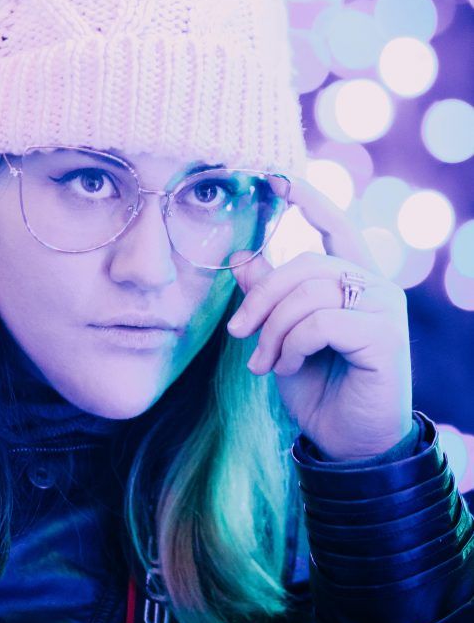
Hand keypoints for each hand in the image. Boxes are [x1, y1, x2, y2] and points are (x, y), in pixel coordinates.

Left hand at [227, 178, 412, 460]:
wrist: (347, 443)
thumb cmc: (318, 386)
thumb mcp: (281, 335)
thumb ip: (268, 295)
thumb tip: (240, 254)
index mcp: (352, 279)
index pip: (336, 226)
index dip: (308, 200)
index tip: (276, 178)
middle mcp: (375, 286)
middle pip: (305, 264)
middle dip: (261, 296)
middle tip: (237, 332)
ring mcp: (384, 309)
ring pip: (309, 292)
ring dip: (273, 329)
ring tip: (262, 363)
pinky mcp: (385, 336)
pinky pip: (320, 321)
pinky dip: (292, 345)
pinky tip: (288, 368)